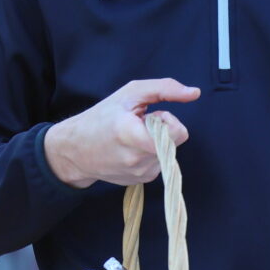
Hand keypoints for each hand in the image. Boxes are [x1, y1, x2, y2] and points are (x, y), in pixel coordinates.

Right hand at [44, 79, 200, 187]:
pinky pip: (160, 163)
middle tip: (139, 125)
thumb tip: (194, 93)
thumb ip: (165, 88)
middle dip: (161, 130)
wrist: (75, 150)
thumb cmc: (101, 118)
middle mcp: (137, 159)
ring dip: (156, 142)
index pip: (178, 133)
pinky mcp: (141, 181)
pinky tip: (131, 149)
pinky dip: (150, 154)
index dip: (168, 120)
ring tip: (132, 138)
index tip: (150, 115)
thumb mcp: (130, 93)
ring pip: (168, 153)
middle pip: (174, 142)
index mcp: (132, 136)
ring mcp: (139, 174)